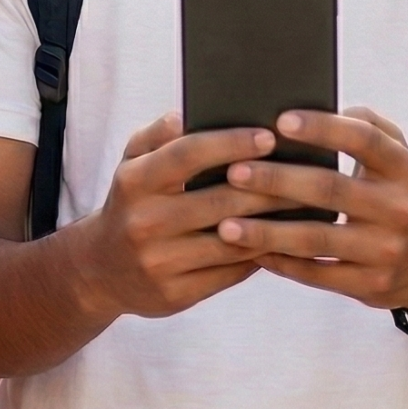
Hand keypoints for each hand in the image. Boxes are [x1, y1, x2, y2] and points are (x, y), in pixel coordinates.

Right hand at [71, 112, 289, 320]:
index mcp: (134, 182)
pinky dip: (260, 254)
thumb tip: (186, 114)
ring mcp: (159, 263)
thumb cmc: (131, 203)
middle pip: (220, 200)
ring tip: (306, 205)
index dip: (231, 143)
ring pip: (232, 240)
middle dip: (270, 185)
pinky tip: (283, 239)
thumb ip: (157, 135)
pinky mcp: (175, 295)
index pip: (188, 154)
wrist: (99, 271)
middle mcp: (144, 222)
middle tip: (308, 171)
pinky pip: (230, 272)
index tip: (270, 136)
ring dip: (274, 223)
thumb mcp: (131, 164)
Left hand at [221, 108, 407, 313]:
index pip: (364, 140)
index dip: (323, 128)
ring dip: (267, 232)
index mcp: (403, 168)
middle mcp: (398, 208)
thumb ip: (369, 126)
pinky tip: (251, 253)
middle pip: (330, 189)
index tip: (280, 121)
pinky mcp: (371, 284)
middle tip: (234, 172)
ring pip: (316, 239)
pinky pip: (317, 274)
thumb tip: (324, 108)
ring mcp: (385, 250)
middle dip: (277, 181)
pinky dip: (281, 263)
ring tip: (226, 224)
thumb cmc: (397, 194)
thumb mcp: (398, 157)